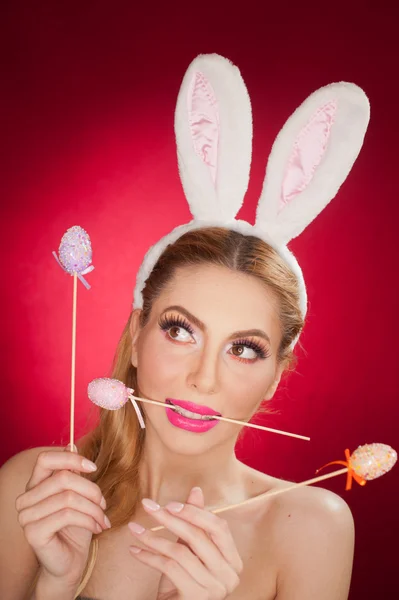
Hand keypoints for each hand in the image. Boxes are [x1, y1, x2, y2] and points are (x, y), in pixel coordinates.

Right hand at [15, 446, 109, 586]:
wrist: (71, 562)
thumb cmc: (76, 528)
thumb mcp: (79, 496)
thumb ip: (73, 473)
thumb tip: (72, 446)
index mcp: (35, 485)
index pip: (45, 459)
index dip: (71, 460)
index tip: (93, 468)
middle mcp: (26, 499)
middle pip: (63, 478)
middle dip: (91, 490)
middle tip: (104, 504)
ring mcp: (26, 516)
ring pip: (68, 497)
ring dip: (93, 508)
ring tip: (103, 518)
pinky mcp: (33, 532)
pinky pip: (67, 515)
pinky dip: (88, 519)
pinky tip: (97, 527)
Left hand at [128, 487, 242, 599]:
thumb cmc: (185, 579)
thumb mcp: (191, 549)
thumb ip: (196, 522)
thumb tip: (197, 490)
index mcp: (233, 560)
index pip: (219, 527)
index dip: (195, 512)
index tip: (169, 504)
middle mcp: (228, 575)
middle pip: (198, 537)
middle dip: (170, 519)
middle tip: (148, 507)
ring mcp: (213, 589)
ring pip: (180, 552)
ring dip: (153, 538)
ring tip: (135, 529)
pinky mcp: (194, 598)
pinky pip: (169, 568)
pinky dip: (149, 557)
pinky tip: (135, 550)